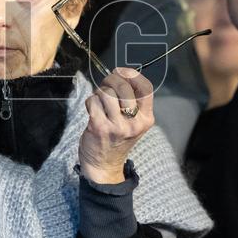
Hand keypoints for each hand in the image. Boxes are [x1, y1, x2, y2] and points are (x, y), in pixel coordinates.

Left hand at [78, 67, 155, 183]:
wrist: (104, 166)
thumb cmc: (117, 140)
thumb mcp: (133, 123)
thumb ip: (132, 102)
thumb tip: (121, 74)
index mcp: (146, 119)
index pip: (146, 88)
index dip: (133, 75)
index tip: (122, 72)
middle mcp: (134, 122)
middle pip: (123, 86)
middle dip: (111, 81)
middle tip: (106, 86)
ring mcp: (117, 126)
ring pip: (106, 92)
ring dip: (99, 93)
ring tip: (100, 103)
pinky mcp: (99, 127)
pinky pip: (93, 101)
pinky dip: (90, 102)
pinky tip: (92, 111)